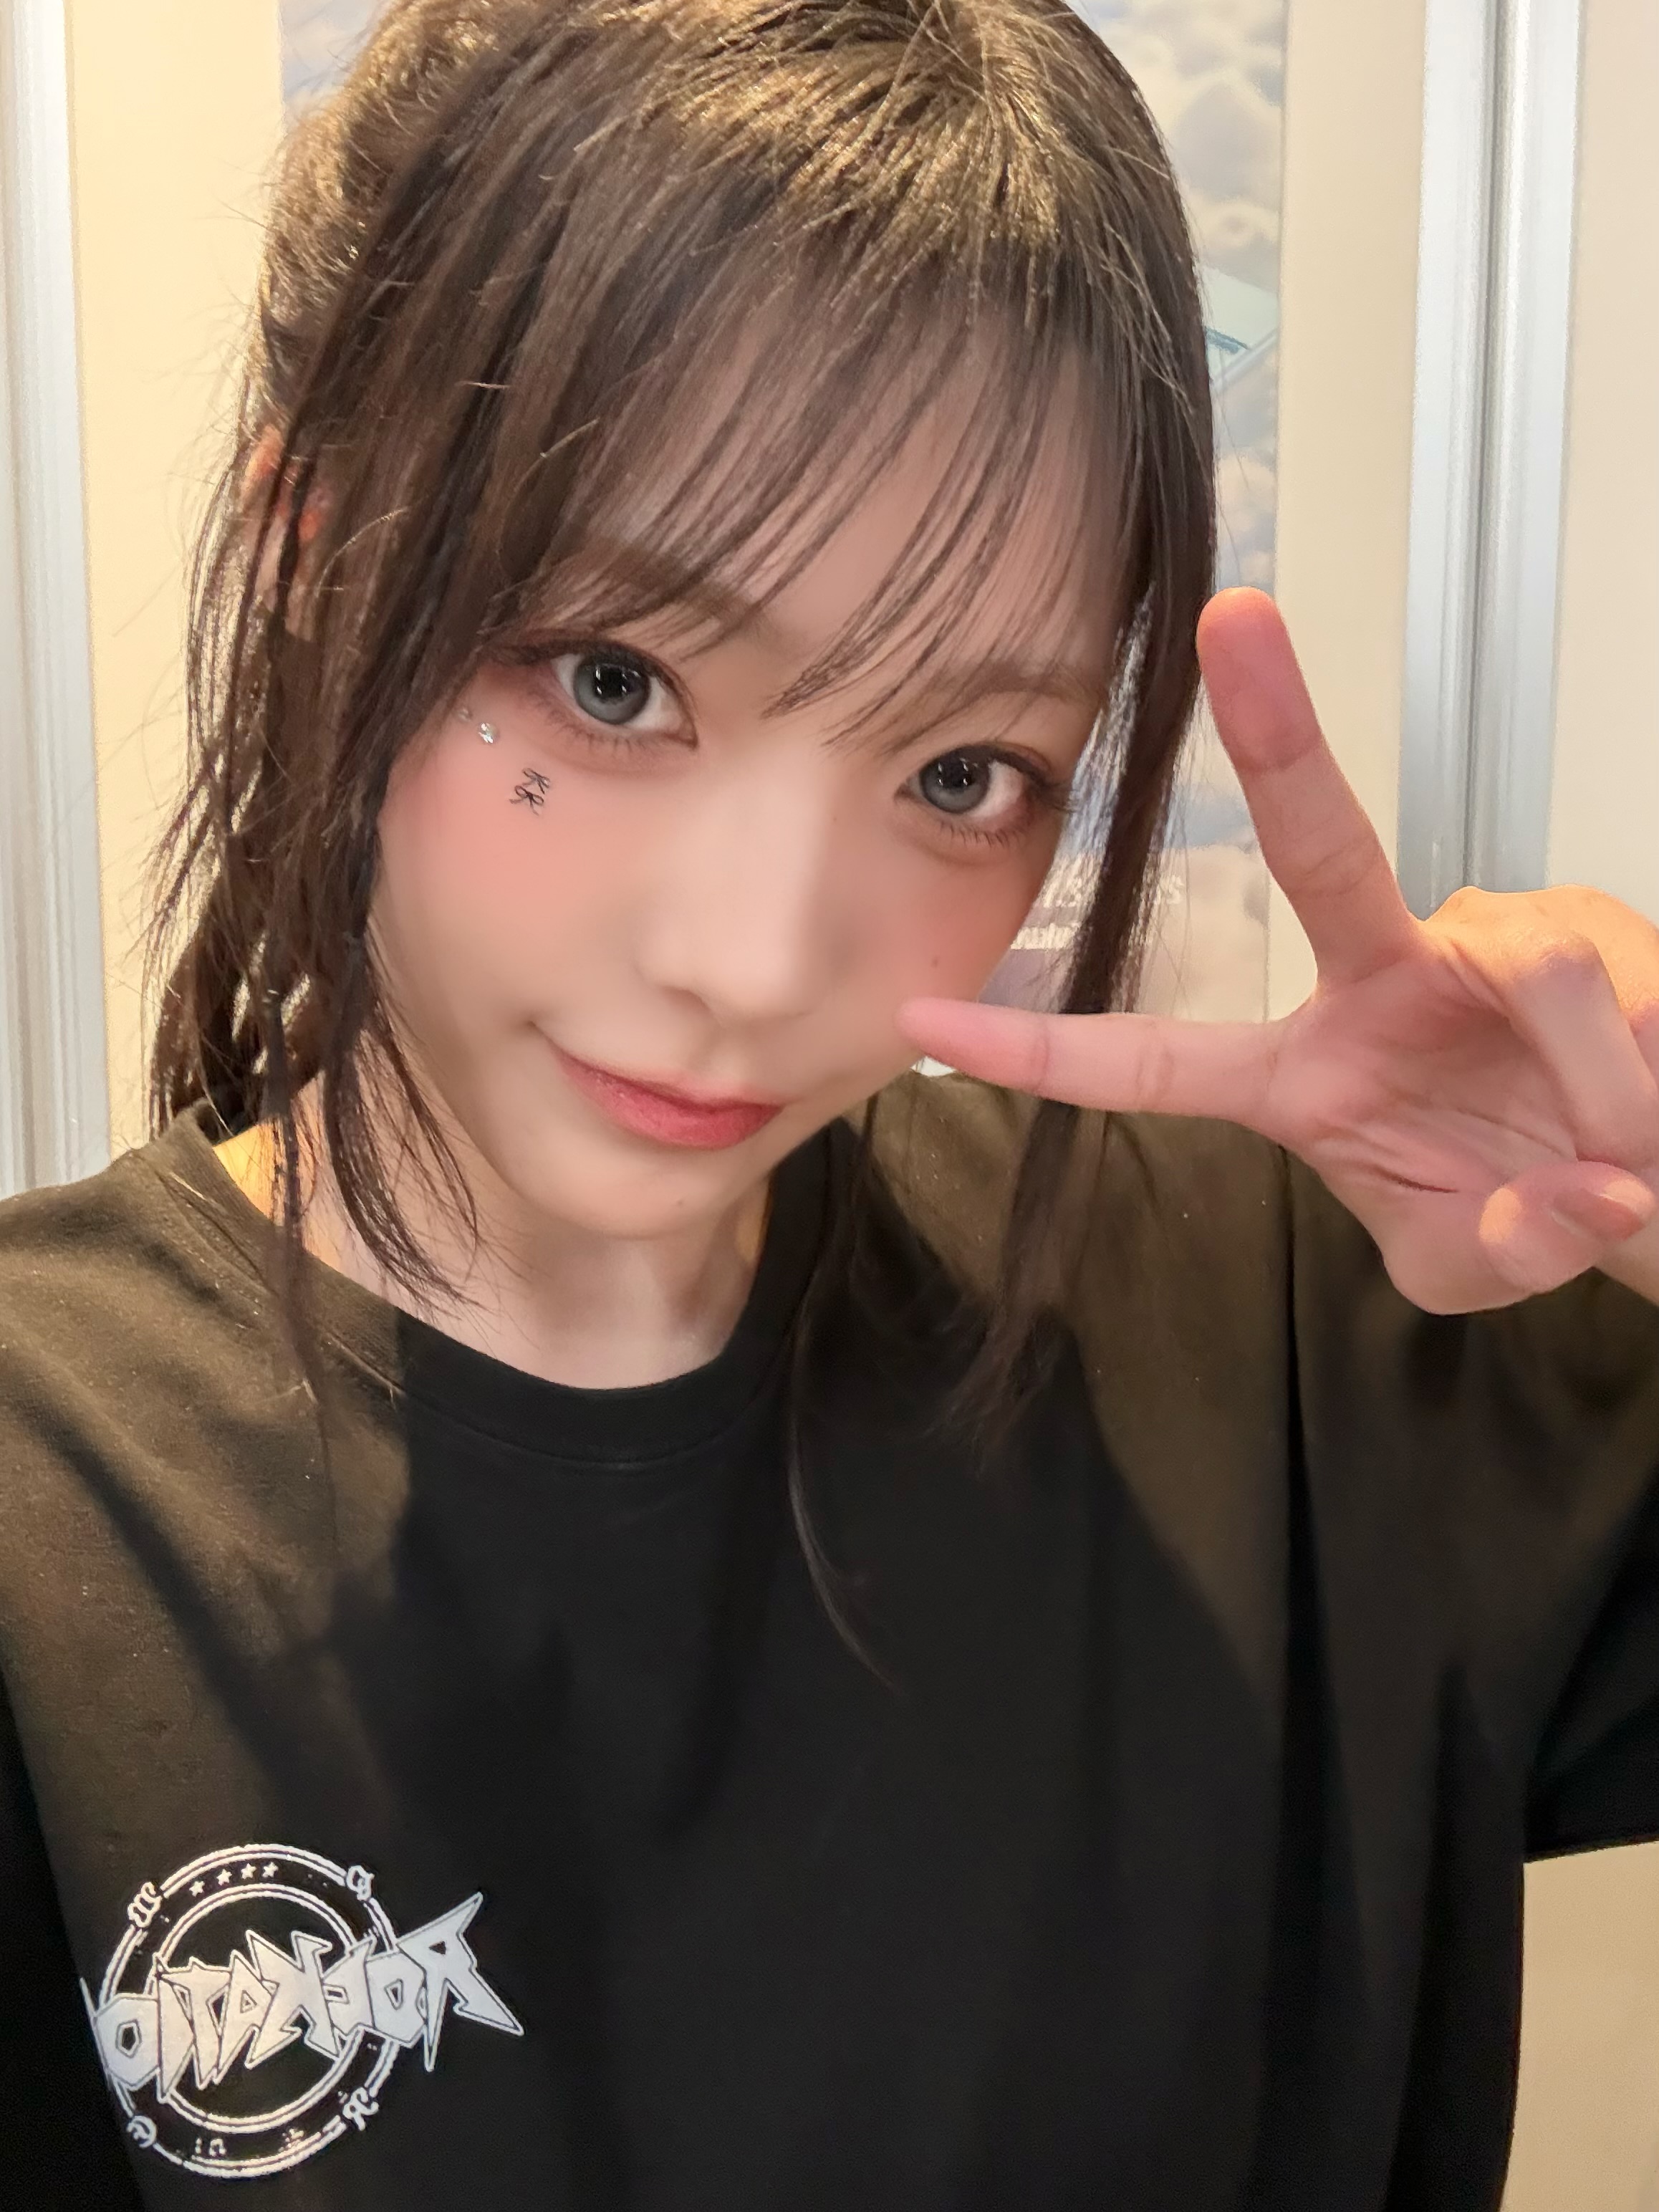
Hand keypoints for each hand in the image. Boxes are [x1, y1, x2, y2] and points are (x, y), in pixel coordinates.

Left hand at [899, 590, 1658, 1313]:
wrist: (1648, 1173)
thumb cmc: (1526, 1203)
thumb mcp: (1472, 1263)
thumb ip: (1493, 1251)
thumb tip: (1567, 1194)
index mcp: (1301, 1077)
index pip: (1153, 1062)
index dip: (1041, 1050)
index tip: (925, 1023)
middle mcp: (1377, 982)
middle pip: (1318, 848)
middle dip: (1276, 732)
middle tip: (1234, 620)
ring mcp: (1482, 942)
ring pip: (1525, 968)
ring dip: (1587, 1083)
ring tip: (1620, 1150)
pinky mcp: (1586, 925)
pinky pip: (1606, 984)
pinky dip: (1636, 1072)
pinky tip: (1645, 1100)